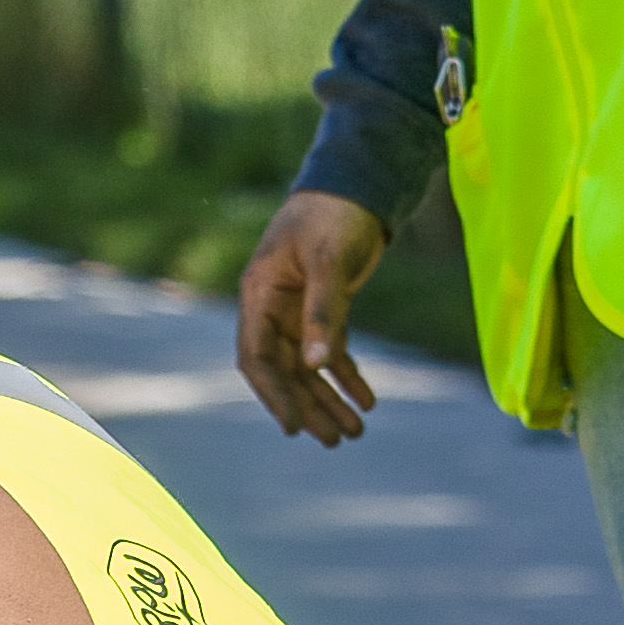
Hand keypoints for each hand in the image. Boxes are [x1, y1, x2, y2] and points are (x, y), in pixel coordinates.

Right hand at [234, 189, 388, 445]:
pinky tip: (367, 400)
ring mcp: (296, 311)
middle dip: (309, 407)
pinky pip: (331, 352)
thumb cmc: (333, 215)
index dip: (273, 395)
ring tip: (355, 432)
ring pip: (308, 368)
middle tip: (335, 440)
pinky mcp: (323, 309)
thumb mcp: (329, 262)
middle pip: (284, 371)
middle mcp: (273, 308)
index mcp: (260, 295)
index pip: (256, 357)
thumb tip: (316, 365)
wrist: (354, 184)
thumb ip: (323, 312)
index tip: (294, 426)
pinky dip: (348, 377)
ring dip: (329, 400)